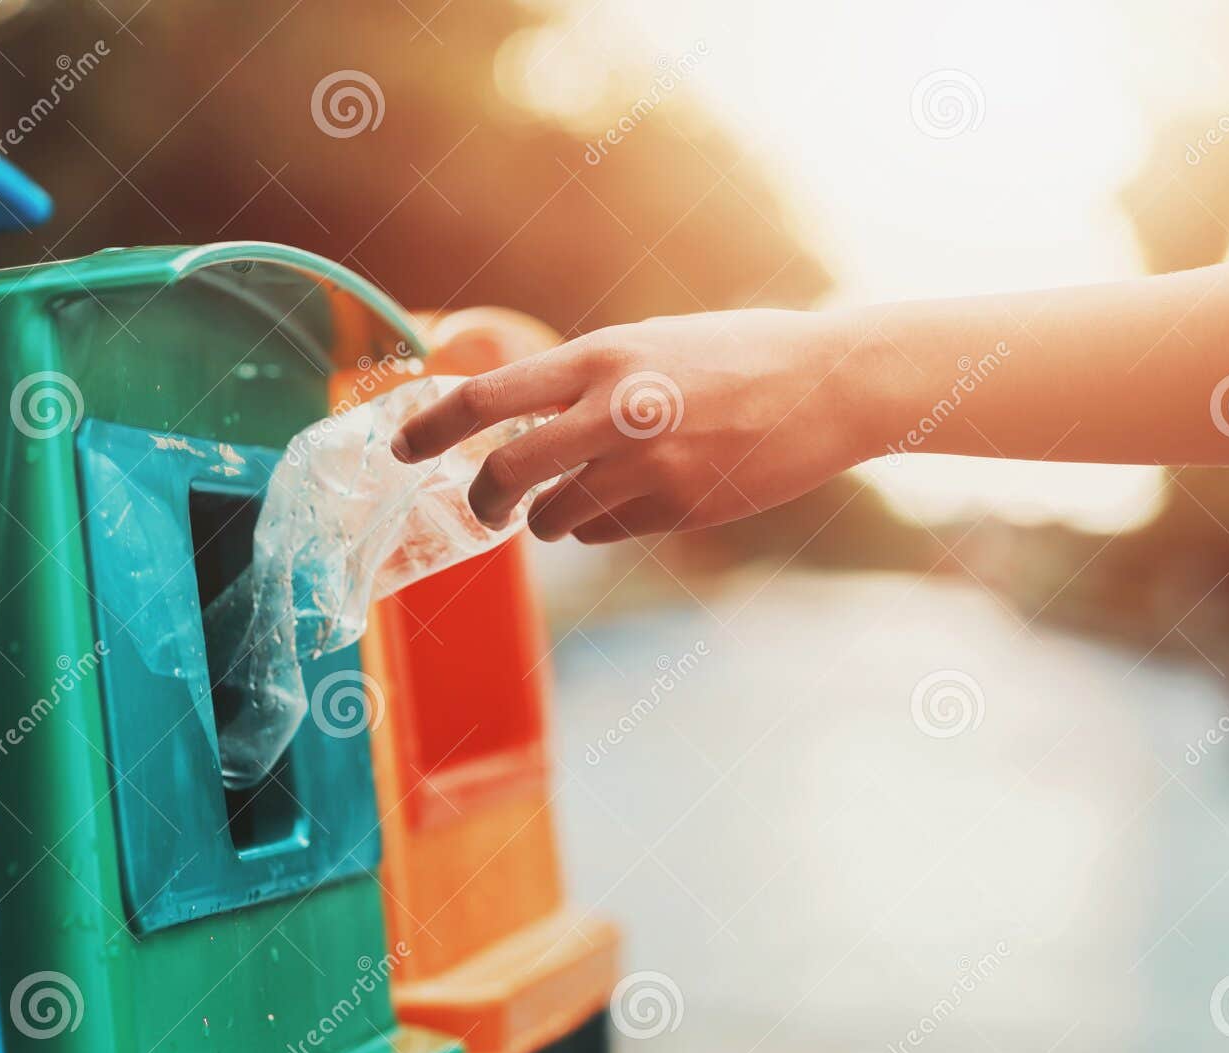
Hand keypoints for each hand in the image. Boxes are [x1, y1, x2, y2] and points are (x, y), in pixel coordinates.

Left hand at [391, 309, 873, 542]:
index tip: (400, 449)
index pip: (487, 399)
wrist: (828, 387)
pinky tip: (632, 497)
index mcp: (601, 358)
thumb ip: (586, 378)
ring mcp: (648, 470)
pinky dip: (597, 525)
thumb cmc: (736, 354)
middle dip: (481, 501)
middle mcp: (615, 414)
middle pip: (505, 476)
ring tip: (572, 496)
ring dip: (547, 519)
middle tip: (484, 508)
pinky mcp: (678, 512)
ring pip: (555, 519)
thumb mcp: (649, 343)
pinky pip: (604, 532)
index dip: (431, 429)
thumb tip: (516, 420)